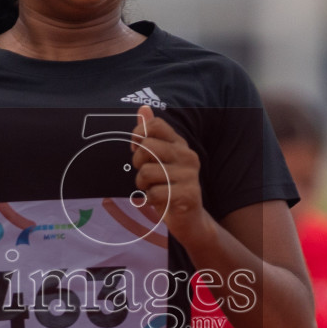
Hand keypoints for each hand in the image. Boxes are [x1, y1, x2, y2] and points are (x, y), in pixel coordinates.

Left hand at [131, 105, 211, 245]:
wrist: (190, 219)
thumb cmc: (169, 187)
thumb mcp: (159, 159)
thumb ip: (150, 135)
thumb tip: (143, 108)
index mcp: (180, 144)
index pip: (156, 125)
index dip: (139, 135)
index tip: (137, 148)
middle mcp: (187, 156)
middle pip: (148, 148)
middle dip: (138, 163)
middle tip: (145, 175)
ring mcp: (190, 176)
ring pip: (147, 173)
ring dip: (143, 185)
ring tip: (153, 189)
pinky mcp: (188, 195)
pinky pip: (154, 193)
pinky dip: (150, 200)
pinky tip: (160, 201)